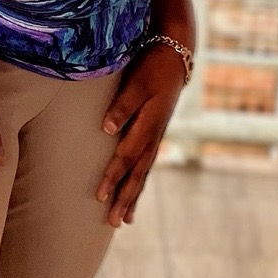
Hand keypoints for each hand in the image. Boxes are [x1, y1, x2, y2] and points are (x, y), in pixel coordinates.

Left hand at [96, 42, 188, 226]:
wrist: (176, 56)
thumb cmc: (153, 66)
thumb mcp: (137, 82)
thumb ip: (122, 106)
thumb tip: (106, 130)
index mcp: (149, 124)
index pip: (127, 156)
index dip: (113, 176)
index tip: (100, 195)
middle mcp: (154, 136)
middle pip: (138, 173)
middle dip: (125, 198)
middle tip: (113, 222)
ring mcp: (157, 136)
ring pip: (143, 173)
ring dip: (133, 196)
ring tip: (124, 220)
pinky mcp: (155, 134)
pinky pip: (147, 165)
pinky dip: (139, 183)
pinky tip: (133, 197)